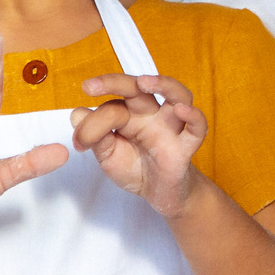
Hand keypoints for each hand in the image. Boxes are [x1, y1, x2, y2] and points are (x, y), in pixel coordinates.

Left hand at [76, 74, 206, 218]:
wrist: (158, 193)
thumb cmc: (135, 167)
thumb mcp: (106, 154)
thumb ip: (94, 135)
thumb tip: (77, 113)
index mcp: (129, 114)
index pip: (110, 106)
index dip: (92, 121)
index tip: (80, 141)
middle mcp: (151, 115)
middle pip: (140, 87)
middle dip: (115, 82)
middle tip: (92, 86)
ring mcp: (170, 127)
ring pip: (178, 94)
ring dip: (163, 84)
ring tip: (144, 82)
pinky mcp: (185, 147)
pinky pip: (197, 129)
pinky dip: (194, 116)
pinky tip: (182, 110)